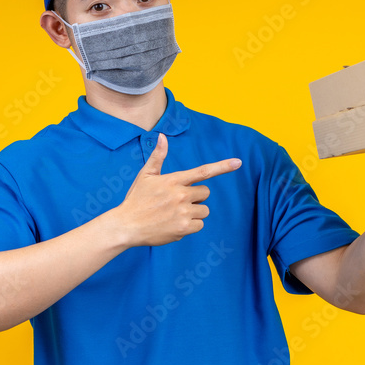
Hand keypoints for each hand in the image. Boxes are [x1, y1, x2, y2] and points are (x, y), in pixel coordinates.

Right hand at [112, 133, 241, 246]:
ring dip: (195, 212)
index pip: (203, 171)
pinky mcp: (184, 228)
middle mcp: (181, 195)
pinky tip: (174, 224)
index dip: (223, 166)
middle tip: (177, 201)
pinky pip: (199, 225)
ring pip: (204, 210)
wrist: (126, 225)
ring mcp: (183, 212)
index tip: (238, 162)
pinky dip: (191, 226)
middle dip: (196, 196)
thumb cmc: (136, 199)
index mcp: (174, 180)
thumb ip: (158, 156)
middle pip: (205, 193)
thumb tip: (162, 136)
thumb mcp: (145, 175)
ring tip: (175, 214)